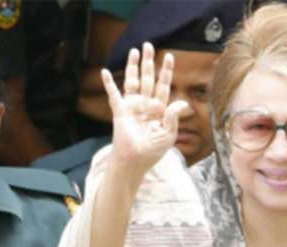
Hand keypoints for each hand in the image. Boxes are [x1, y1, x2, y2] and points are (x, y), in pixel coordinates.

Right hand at [101, 42, 188, 173]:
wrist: (135, 161)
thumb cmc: (153, 151)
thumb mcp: (169, 135)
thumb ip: (173, 117)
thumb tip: (181, 102)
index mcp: (159, 110)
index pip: (164, 86)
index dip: (166, 71)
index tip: (169, 56)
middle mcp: (145, 105)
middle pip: (148, 78)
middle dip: (148, 62)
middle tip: (148, 45)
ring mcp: (132, 107)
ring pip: (133, 81)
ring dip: (132, 66)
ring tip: (134, 50)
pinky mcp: (120, 111)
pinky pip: (114, 95)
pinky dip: (109, 83)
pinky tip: (105, 71)